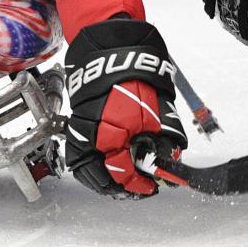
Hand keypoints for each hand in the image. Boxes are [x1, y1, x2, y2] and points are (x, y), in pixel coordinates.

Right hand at [63, 18, 187, 197]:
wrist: (113, 57)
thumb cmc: (134, 82)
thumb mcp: (156, 112)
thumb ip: (165, 140)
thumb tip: (171, 159)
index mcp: (111, 137)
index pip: (123, 174)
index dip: (139, 186)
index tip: (151, 187)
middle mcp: (91, 138)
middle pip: (99, 178)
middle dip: (118, 188)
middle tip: (135, 190)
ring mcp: (80, 132)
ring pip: (84, 169)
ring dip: (101, 180)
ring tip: (119, 183)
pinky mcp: (77, 125)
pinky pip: (78, 155)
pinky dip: (89, 167)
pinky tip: (104, 166)